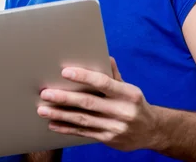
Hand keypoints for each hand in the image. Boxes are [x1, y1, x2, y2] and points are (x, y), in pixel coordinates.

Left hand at [37, 57, 161, 151]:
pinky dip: (67, 128)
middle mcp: (123, 111)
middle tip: (45, 93)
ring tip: (43, 110)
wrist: (152, 132)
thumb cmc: (134, 104)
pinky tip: (53, 124)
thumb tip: (103, 56)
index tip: (65, 72)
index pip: (103, 82)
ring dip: (60, 115)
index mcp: (128, 94)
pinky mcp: (109, 139)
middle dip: (64, 98)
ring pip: (83, 119)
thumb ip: (114, 75)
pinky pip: (84, 132)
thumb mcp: (129, 88)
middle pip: (88, 103)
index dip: (83, 77)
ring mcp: (116, 127)